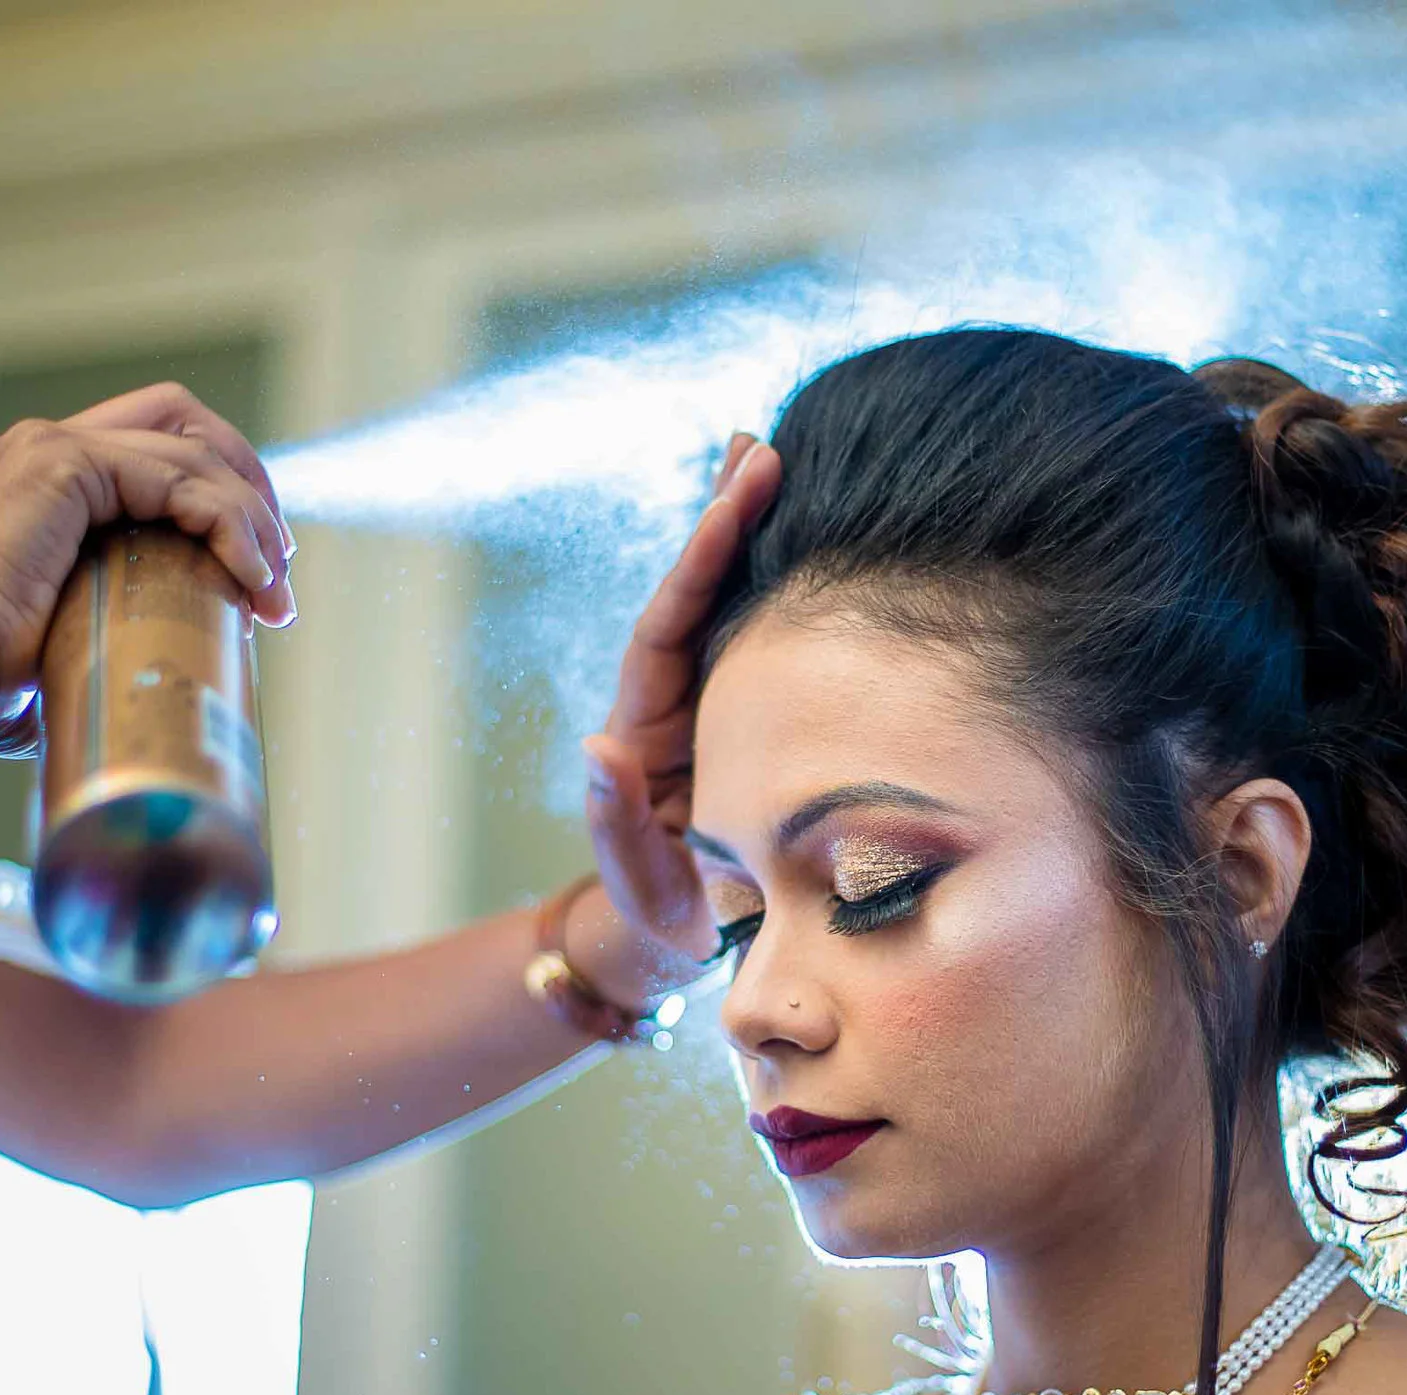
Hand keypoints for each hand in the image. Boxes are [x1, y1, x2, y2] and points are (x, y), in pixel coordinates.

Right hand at [0, 382, 294, 755]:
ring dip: (254, 522)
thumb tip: (204, 661)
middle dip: (252, 487)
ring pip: (197, 453)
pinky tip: (252, 580)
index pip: (164, 441)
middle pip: (188, 421)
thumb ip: (136, 621)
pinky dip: (231, 526)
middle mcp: (50, 447)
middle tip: (279, 568)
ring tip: (274, 594)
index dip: (228, 490)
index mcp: (52, 480)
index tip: (264, 566)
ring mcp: (52, 446)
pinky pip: (181, 478)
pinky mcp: (63, 463)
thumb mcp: (89, 634)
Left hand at [572, 434, 781, 1000]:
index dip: (702, 556)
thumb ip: (618, 822)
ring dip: (750, 532)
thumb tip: (599, 751)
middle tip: (756, 444)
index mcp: (645, 722)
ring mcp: (710, 700)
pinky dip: (778, 580)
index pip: (670, 621)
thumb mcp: (640, 881)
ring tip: (771, 456)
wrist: (676, 939)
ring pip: (728, 601)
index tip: (739, 496)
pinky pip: (761, 633)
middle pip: (696, 589)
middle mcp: (674, 696)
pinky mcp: (745, 712)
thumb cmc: (658, 917)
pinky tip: (807, 534)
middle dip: (724, 517)